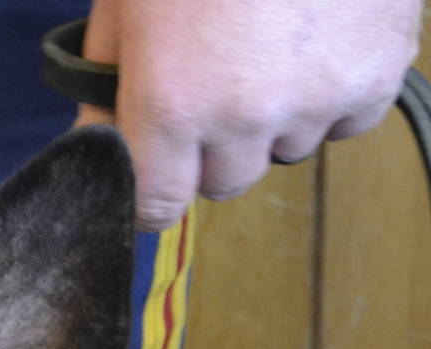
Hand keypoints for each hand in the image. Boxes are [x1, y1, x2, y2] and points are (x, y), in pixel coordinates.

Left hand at [74, 0, 421, 229]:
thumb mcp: (127, 5)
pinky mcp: (378, 75)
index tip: (153, 171)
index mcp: (173, 104)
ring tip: (267, 47)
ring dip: (272, 120)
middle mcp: (247, 116)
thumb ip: (105, 84)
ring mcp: (319, 99)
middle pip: (222, 183)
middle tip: (212, 84)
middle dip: (210, 149)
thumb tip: (93, 145)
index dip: (149, 193)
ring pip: (285, 150)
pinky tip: (315, 42)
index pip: (155, 206)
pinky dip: (331, 96)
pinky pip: (346, 121)